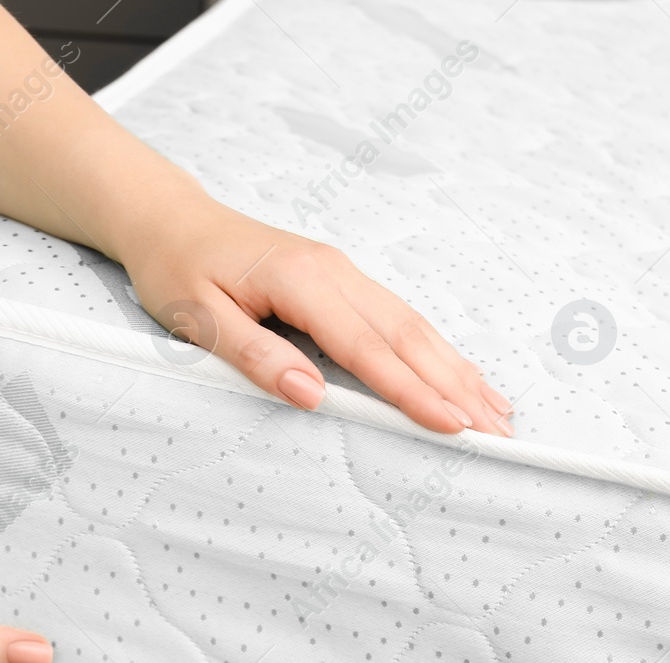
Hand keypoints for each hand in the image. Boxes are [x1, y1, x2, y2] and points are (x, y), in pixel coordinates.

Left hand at [120, 195, 513, 436]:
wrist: (171, 219)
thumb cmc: (177, 269)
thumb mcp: (199, 318)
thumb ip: (255, 355)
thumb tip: (309, 395)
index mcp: (302, 280)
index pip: (367, 347)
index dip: (412, 391)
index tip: (451, 426)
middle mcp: (335, 271)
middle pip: (409, 336)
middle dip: (456, 388)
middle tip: (498, 435)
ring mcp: (344, 272)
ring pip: (413, 326)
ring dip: (457, 371)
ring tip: (497, 413)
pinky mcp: (342, 280)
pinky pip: (398, 319)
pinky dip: (435, 351)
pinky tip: (457, 376)